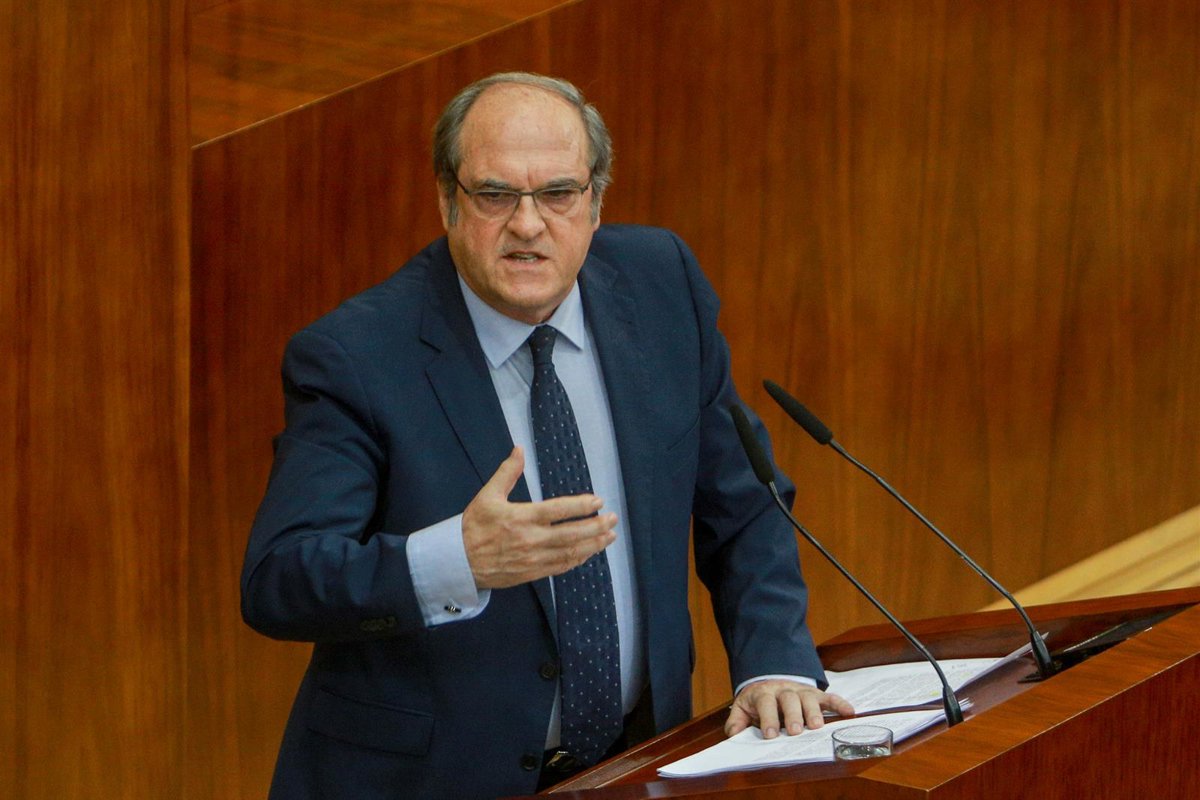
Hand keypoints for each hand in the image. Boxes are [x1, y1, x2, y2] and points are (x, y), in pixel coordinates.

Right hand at [463, 447, 618, 588]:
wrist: (457, 562)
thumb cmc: (473, 527)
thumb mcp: (487, 496)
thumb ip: (507, 473)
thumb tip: (518, 449)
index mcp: (521, 518)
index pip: (558, 511)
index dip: (581, 506)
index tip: (598, 502)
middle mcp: (531, 540)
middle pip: (571, 534)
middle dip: (596, 527)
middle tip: (613, 519)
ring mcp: (533, 559)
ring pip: (570, 552)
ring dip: (593, 544)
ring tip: (610, 536)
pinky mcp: (532, 573)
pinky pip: (560, 567)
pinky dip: (578, 559)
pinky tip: (589, 552)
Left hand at [725, 679, 854, 738]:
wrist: (769, 679)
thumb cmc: (758, 702)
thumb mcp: (742, 708)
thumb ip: (736, 722)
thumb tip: (734, 735)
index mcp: (764, 694)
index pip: (765, 704)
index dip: (768, 718)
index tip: (770, 734)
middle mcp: (783, 690)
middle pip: (789, 699)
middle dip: (793, 715)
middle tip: (795, 731)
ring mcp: (800, 691)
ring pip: (808, 697)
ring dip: (813, 711)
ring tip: (816, 726)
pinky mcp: (815, 694)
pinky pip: (829, 697)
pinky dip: (839, 704)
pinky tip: (849, 712)